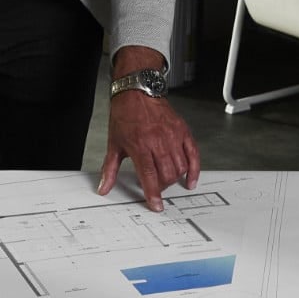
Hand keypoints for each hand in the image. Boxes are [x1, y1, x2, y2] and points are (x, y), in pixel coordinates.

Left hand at [96, 46, 199, 210]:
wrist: (137, 91)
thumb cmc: (125, 115)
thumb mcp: (114, 143)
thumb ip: (110, 169)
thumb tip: (104, 187)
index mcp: (140, 144)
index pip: (149, 175)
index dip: (153, 193)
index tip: (156, 205)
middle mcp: (158, 140)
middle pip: (167, 174)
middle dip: (163, 187)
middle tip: (157, 188)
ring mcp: (173, 135)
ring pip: (180, 166)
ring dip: (175, 179)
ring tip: (168, 180)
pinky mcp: (183, 130)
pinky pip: (193, 154)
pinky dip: (194, 169)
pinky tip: (190, 179)